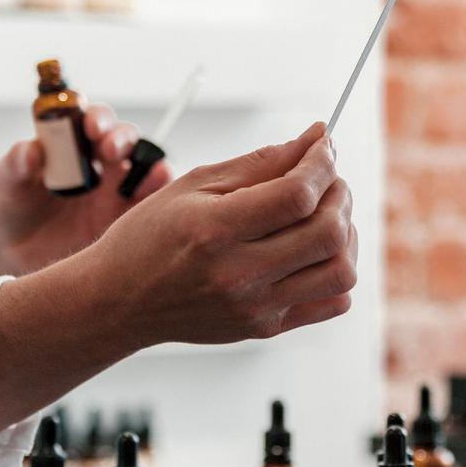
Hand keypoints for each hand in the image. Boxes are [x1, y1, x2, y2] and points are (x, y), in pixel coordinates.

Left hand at [0, 104, 171, 276]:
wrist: (16, 254)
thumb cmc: (11, 208)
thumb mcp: (6, 184)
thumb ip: (16, 164)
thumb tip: (30, 148)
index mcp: (72, 143)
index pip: (91, 120)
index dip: (96, 118)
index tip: (90, 127)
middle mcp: (100, 160)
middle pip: (123, 138)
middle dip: (121, 139)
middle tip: (108, 151)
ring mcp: (118, 187)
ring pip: (145, 164)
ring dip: (149, 162)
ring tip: (146, 170)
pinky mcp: (130, 215)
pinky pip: (153, 198)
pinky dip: (161, 189)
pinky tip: (160, 190)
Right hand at [0, 122, 356, 427]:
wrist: (118, 302)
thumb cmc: (149, 238)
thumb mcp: (194, 184)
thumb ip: (261, 161)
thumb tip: (316, 139)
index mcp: (215, 231)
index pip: (298, 194)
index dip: (323, 163)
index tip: (323, 147)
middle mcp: (238, 274)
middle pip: (328, 232)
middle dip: (340, 193)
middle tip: (327, 179)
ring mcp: (256, 308)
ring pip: (341, 271)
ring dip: (346, 233)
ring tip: (325, 215)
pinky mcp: (266, 327)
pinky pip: (333, 301)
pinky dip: (337, 270)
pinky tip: (315, 251)